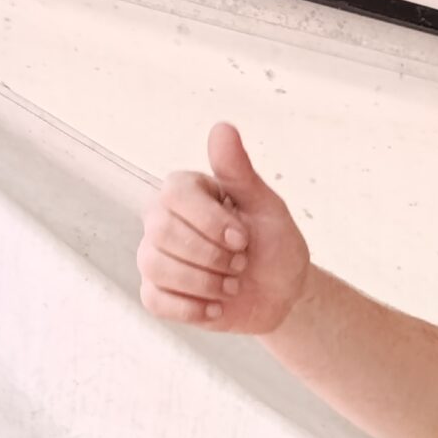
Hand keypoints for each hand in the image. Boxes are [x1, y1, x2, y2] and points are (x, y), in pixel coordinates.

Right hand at [138, 123, 310, 334]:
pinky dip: (194, 309)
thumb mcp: (267, 207)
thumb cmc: (274, 243)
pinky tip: (218, 307)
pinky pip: (156, 301)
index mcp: (184, 191)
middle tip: (242, 264)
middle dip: (213, 256)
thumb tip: (222, 127)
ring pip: (157, 267)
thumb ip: (240, 172)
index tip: (245, 239)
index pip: (175, 196)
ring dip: (207, 284)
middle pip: (163, 233)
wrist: (283, 293)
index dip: (213, 223)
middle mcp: (160, 219)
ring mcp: (154, 256)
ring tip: (233, 285)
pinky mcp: (157, 292)